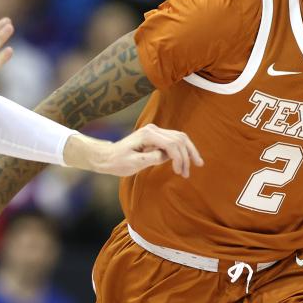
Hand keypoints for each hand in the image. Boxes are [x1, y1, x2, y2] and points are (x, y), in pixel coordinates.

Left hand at [66, 124, 203, 176]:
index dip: (179, 159)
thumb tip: (167, 156)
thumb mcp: (133, 163)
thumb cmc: (117, 162)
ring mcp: (155, 132)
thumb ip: (152, 158)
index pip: (172, 144)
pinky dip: (182, 150)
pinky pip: (174, 141)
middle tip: (191, 171)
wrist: (107, 157)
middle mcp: (153, 129)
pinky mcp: (156, 137)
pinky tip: (185, 160)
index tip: (180, 172)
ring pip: (180, 138)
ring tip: (195, 164)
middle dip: (188, 155)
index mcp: (148, 135)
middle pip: (180, 138)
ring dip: (188, 151)